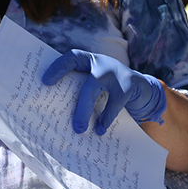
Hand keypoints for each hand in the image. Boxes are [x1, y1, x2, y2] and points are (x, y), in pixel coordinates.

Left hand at [41, 50, 166, 134]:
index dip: (58, 68)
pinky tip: (100, 130)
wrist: (142, 89)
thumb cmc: (110, 88)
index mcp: (90, 61)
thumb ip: (81, 88)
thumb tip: (56, 109)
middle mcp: (102, 64)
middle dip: (77, 103)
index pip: (72, 58)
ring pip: (96, 91)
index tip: (45, 82)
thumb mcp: (96, 83)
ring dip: (85, 111)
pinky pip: (114, 105)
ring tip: (79, 129)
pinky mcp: (129, 86)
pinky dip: (106, 119)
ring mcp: (116, 73)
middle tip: (68, 121)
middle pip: (86, 83)